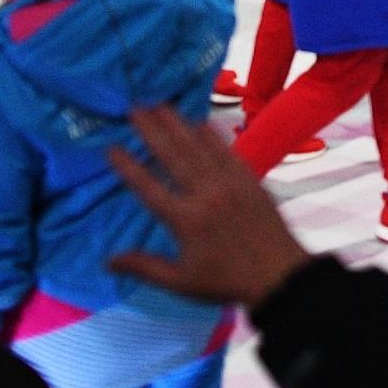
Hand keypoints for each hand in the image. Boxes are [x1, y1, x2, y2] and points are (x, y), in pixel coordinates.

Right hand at [104, 103, 313, 309]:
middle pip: (173, 156)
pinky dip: (213, 135)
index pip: (148, 187)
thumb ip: (144, 267)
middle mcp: (206, 194)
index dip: (128, 167)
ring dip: (179, 125)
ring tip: (161, 105)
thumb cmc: (226, 281)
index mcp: (185, 219)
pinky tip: (201, 121)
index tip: (111, 147)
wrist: (279, 274)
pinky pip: (229, 151)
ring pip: (199, 148)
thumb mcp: (180, 281)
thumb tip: (107, 260)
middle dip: (152, 131)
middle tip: (134, 108)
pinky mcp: (250, 179)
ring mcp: (230, 183)